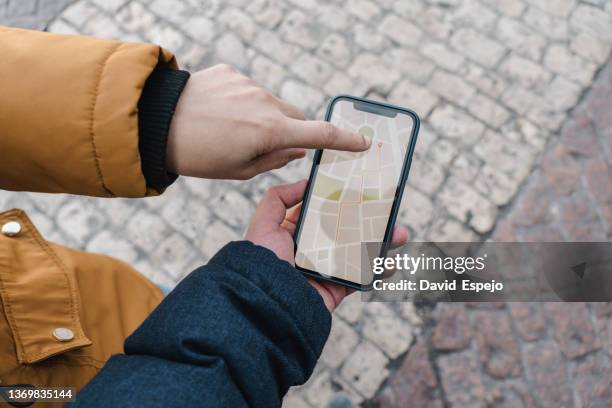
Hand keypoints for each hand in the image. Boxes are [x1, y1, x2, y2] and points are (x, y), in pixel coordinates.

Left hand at [166, 64, 370, 179]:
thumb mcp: (240, 170)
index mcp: (270, 131)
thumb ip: (276, 159)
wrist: (156, 122)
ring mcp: (248, 83)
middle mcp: (265, 102)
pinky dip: (241, 102)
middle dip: (288, 131)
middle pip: (294, 117)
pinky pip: (248, 89)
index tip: (363, 142)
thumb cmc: (198, 155)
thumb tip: (300, 148)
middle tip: (264, 146)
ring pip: (269, 103)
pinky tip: (217, 113)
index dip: (345, 140)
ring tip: (228, 129)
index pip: (320, 135)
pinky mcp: (231, 72)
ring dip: (261, 116)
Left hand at [245, 180, 408, 311]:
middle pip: (348, 230)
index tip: (360, 190)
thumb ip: (278, 198)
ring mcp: (327, 269)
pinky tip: (390, 262)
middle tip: (389, 210)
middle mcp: (313, 251)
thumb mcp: (263, 224)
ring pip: (360, 252)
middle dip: (370, 220)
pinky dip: (379, 270)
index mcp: (295, 234)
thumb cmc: (262, 263)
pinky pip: (363, 278)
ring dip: (382, 243)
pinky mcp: (337, 288)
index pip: (322, 212)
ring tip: (400, 234)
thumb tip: (304, 183)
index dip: (341, 201)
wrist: (268, 303)